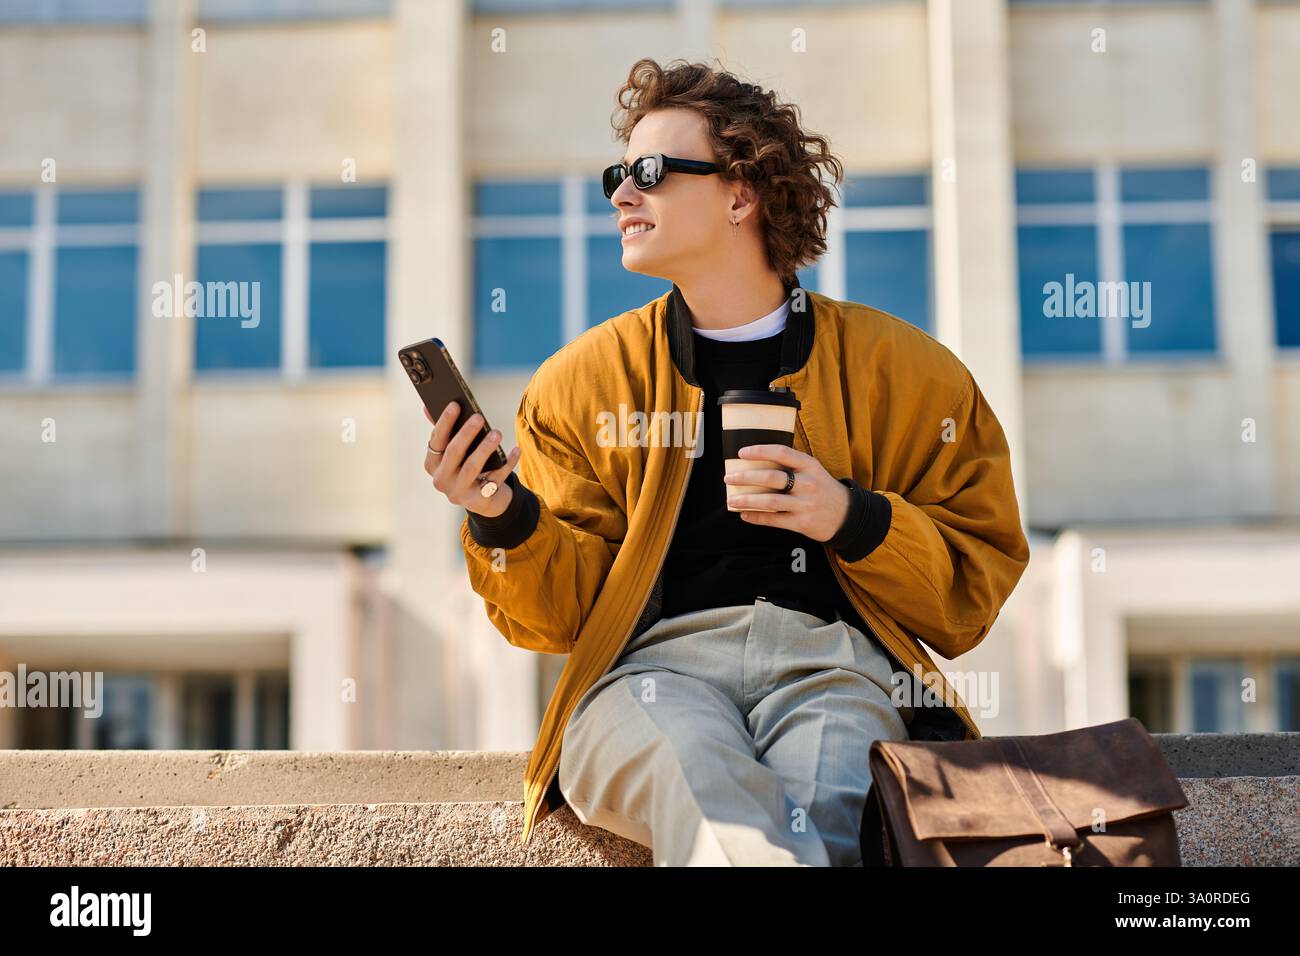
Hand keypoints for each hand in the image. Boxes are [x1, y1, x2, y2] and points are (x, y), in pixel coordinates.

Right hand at [422, 401, 521, 518]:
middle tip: (479, 417)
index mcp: (432, 464)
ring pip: (472, 467)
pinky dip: (507, 464)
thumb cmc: (467, 468)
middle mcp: (441, 480)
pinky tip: (515, 450)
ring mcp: (458, 492)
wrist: (484, 501)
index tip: (455, 404)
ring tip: (497, 433)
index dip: (445, 422)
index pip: (436, 440)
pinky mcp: (478, 501)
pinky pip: (495, 479)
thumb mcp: (455, 453)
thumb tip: (426, 407)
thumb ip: (445, 432)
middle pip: (453, 452)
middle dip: (466, 433)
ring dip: (485, 448)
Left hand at [724, 443, 851, 542]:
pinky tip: (745, 515)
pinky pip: (774, 519)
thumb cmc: (823, 490)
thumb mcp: (814, 471)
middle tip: (729, 478)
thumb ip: (792, 466)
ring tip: (731, 500)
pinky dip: (756, 517)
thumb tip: (757, 462)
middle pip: (771, 477)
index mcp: (810, 466)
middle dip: (746, 477)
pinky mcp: (802, 522)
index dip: (760, 451)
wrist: (847, 515)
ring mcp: (805, 504)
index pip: (782, 452)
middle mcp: (808, 483)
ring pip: (769, 501)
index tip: (742, 453)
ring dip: (746, 500)